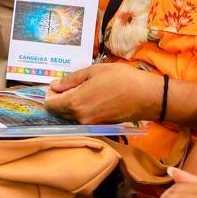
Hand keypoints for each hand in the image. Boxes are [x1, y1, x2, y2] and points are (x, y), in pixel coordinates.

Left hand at [44, 64, 161, 124]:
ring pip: (70, 116)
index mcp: (75, 103)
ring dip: (70, 104)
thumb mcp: (94, 71)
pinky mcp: (99, 126)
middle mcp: (79, 118)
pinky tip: (92, 97)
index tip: (57, 84)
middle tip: (69, 84)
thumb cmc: (122, 79)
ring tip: (82, 89)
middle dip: (58, 99)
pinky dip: (81, 109)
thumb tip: (56, 86)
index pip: (50, 105)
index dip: (49, 94)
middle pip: (58, 112)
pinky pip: (82, 118)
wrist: (147, 97)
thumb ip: (71, 79)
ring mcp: (89, 124)